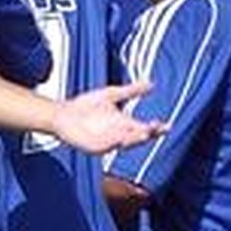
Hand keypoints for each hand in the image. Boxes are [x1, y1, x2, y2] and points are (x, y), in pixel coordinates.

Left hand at [51, 82, 165, 154]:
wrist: (63, 114)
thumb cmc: (85, 105)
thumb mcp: (112, 94)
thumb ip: (131, 91)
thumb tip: (152, 83)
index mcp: (125, 124)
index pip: (145, 128)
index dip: (156, 128)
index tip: (167, 125)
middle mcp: (120, 135)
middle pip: (139, 137)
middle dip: (148, 133)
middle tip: (157, 128)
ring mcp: (109, 142)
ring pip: (126, 143)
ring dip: (135, 139)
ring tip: (145, 132)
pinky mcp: (97, 147)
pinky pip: (109, 145)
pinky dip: (117, 141)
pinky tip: (123, 136)